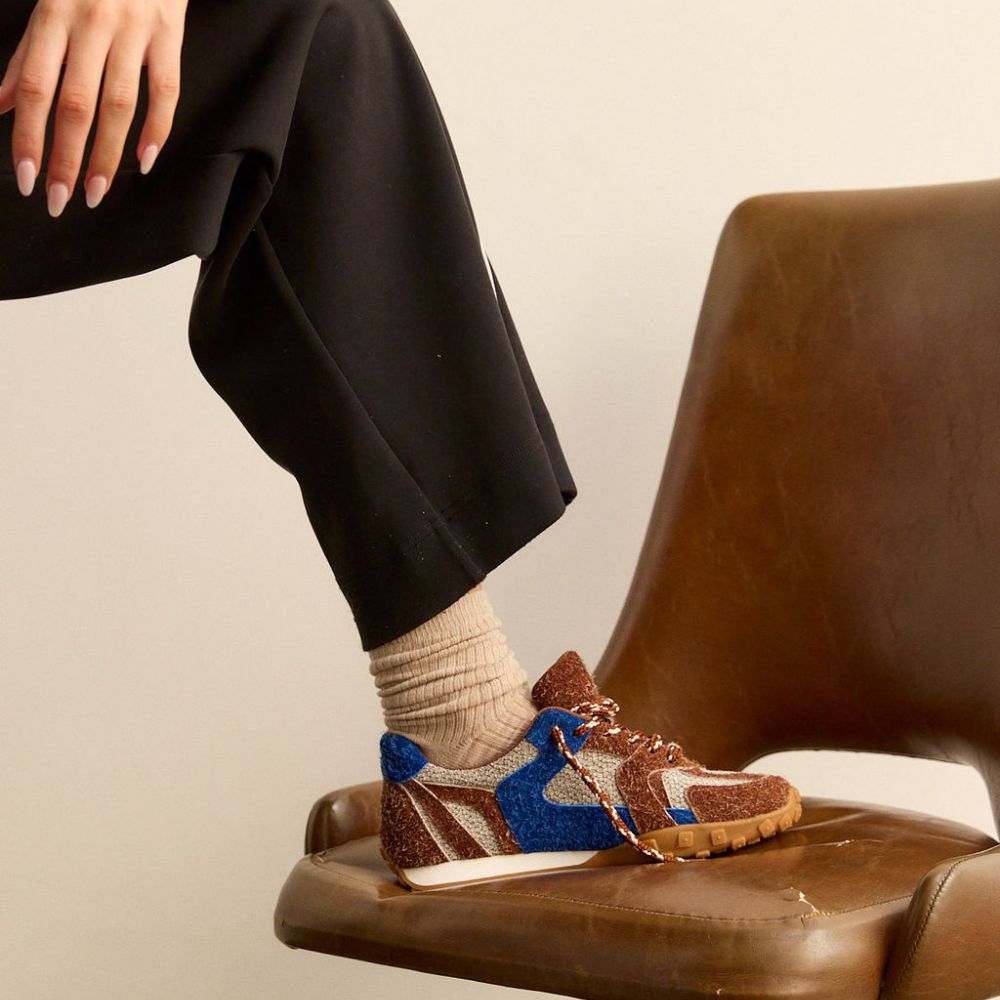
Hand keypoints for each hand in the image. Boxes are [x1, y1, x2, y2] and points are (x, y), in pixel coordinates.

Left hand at [0, 0, 187, 215]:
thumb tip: (1, 104)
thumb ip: (27, 56)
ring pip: (119, 105)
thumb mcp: (49, 5)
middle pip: (76, 104)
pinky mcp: (168, 35)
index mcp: (53, 14)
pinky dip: (156, 130)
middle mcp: (91, 22)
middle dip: (66, 158)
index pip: (36, 87)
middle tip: (60, 199)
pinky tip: (143, 162)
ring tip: (96, 193)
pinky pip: (166, 91)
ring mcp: (133, 30)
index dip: (29, 136)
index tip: (27, 177)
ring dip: (106, 156)